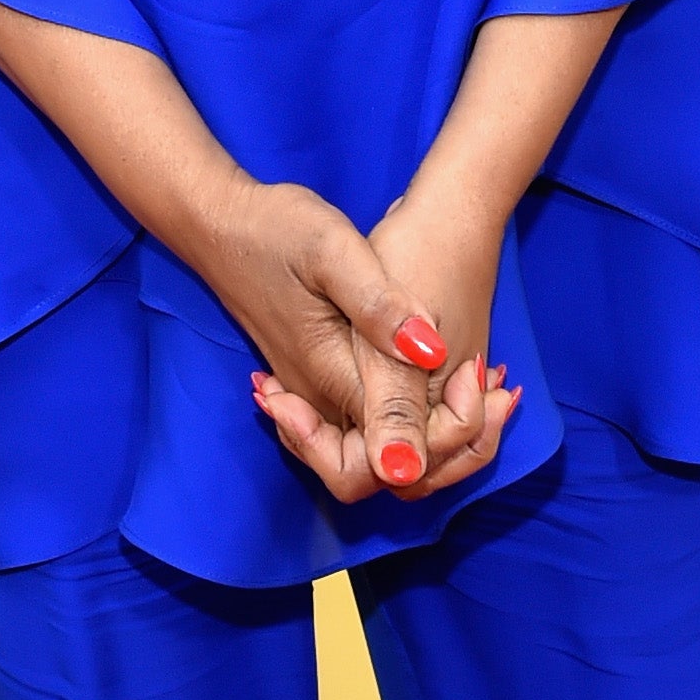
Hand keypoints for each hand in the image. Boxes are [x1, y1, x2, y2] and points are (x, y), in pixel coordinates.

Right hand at [180, 173, 452, 505]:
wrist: (218, 224)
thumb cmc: (274, 230)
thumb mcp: (332, 250)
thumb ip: (379, 308)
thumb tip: (432, 353)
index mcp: (333, 378)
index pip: (390, 463)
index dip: (445, 439)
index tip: (474, 375)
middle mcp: (321, 401)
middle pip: (384, 475)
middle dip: (444, 447)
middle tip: (481, 380)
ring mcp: (313, 395)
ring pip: (375, 454)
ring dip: (430, 429)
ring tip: (469, 370)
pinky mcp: (313, 381)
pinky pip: (362, 426)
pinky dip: (406, 413)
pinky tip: (436, 365)